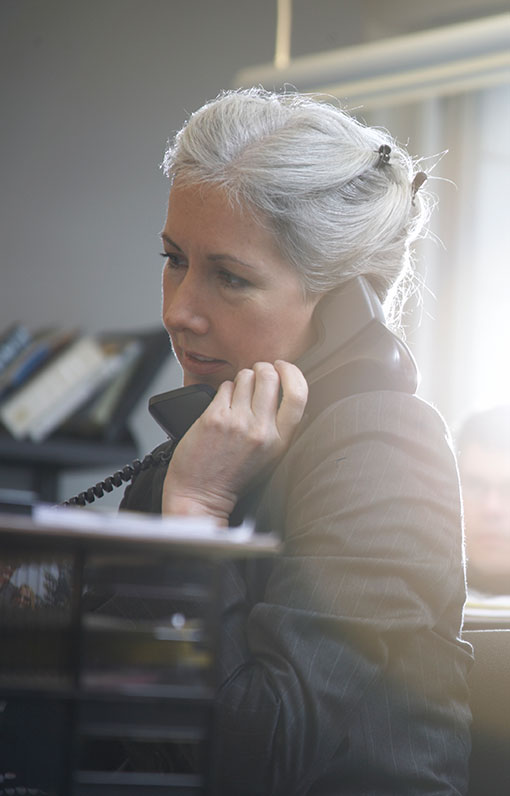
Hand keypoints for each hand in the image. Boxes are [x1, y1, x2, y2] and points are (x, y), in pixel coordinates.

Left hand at [161, 360, 307, 523]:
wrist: (200, 495)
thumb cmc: (233, 476)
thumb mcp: (270, 456)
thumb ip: (281, 427)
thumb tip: (288, 391)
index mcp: (281, 441)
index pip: (299, 394)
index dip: (292, 372)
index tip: (283, 367)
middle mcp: (262, 430)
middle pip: (270, 376)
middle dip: (262, 368)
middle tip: (256, 375)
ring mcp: (238, 423)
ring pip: (245, 376)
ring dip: (241, 380)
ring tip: (237, 396)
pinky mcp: (214, 418)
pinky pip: (225, 387)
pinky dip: (224, 392)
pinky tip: (222, 407)